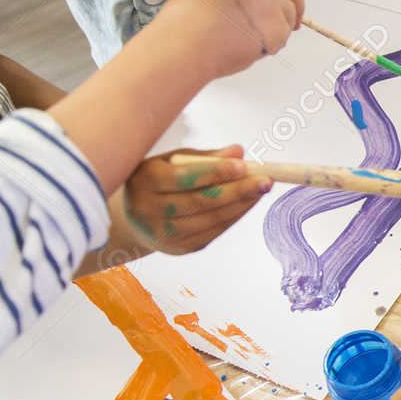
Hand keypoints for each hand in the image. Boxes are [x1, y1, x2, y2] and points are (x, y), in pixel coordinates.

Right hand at [121, 145, 270, 254]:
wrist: (134, 218)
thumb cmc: (158, 180)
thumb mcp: (172, 161)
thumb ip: (205, 157)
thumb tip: (238, 151)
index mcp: (144, 181)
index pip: (184, 177)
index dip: (216, 172)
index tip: (243, 165)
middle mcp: (149, 210)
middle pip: (201, 201)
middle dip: (238, 190)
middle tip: (265, 180)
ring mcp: (164, 233)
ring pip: (211, 219)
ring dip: (241, 204)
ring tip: (261, 190)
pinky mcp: (180, 248)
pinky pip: (214, 231)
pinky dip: (234, 216)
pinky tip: (247, 203)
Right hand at [145, 0, 303, 75]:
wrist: (183, 44)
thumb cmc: (186, 19)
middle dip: (295, 2)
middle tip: (295, 19)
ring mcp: (269, 1)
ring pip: (289, 12)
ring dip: (280, 25)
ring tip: (253, 36)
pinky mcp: (276, 26)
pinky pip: (285, 35)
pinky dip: (274, 43)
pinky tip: (252, 46)